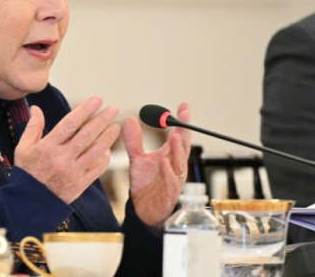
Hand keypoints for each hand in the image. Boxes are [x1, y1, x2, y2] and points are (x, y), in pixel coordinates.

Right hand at [14, 96, 120, 203]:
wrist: (30, 203)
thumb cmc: (26, 173)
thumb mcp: (23, 148)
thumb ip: (33, 127)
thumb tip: (36, 107)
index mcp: (48, 147)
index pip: (70, 124)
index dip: (85, 110)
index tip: (97, 99)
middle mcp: (62, 158)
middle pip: (86, 135)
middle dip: (102, 120)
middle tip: (114, 109)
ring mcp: (73, 172)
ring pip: (95, 151)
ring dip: (108, 138)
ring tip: (116, 127)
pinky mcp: (80, 184)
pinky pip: (97, 169)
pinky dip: (105, 158)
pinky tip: (108, 149)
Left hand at [123, 102, 191, 227]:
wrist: (142, 210)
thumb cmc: (145, 184)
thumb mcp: (137, 159)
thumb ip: (134, 140)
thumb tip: (130, 119)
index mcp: (169, 156)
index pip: (179, 135)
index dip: (182, 121)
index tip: (184, 106)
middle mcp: (175, 166)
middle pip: (183, 147)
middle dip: (184, 131)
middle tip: (183, 117)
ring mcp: (175, 179)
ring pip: (180, 163)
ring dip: (178, 150)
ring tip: (175, 136)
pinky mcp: (170, 194)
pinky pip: (173, 182)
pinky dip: (169, 172)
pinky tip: (165, 162)